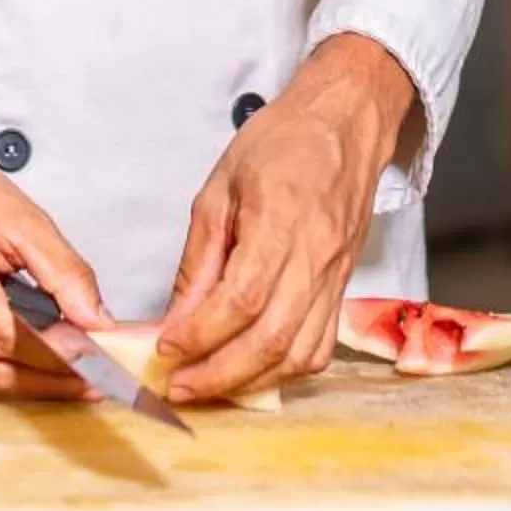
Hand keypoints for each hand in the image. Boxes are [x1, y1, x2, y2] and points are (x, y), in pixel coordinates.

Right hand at [0, 112, 108, 397]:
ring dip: (17, 375)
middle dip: (40, 383)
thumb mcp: (24, 216)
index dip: (54, 359)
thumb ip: (64, 271)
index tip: (93, 365)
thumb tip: (96, 321)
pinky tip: (14, 345)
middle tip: (82, 382)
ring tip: (58, 365)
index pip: (8, 337)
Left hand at [157, 36, 414, 403]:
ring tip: (209, 385)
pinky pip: (320, 347)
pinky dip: (285, 370)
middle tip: (178, 386)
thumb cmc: (281, 143)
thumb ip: (199, 258)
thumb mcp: (220, 187)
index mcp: (279, 220)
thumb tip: (176, 317)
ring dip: (251, 381)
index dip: (200, 334)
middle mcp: (315, 256)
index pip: (240, 299)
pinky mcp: (344, 288)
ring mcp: (336, 277)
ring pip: (298, 354)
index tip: (165, 348)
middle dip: (219, 374)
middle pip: (270, 339)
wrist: (343, 124)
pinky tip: (254, 371)